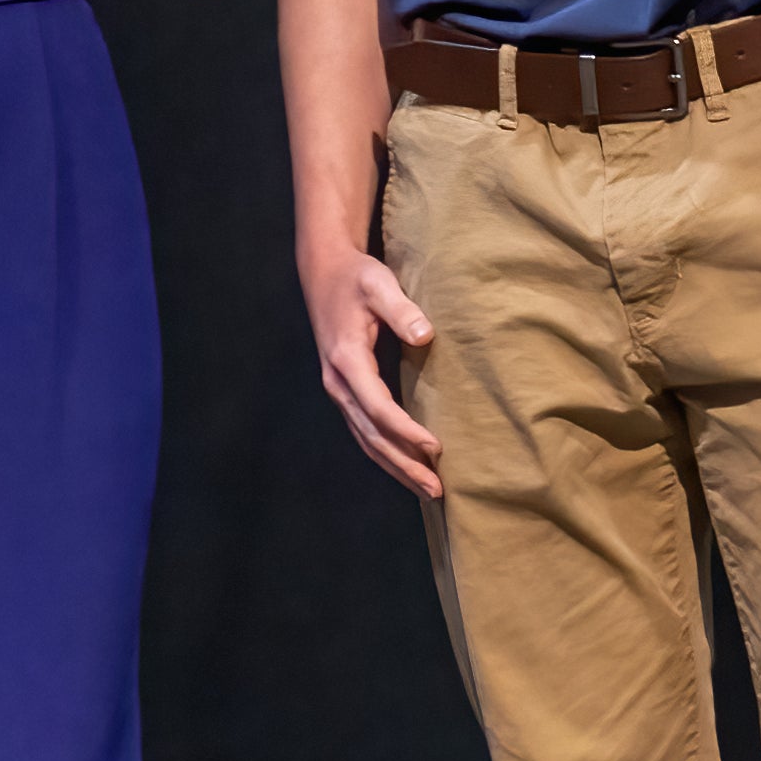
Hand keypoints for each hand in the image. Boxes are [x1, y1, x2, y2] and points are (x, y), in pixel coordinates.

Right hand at [303, 244, 441, 497]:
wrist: (324, 271)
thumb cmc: (356, 276)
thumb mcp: (379, 283)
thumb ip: (401, 309)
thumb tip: (425, 335)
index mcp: (346, 359)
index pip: (378, 407)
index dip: (407, 431)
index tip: (436, 448)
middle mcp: (338, 381)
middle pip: (371, 435)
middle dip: (404, 464)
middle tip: (437, 490)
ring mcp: (338, 389)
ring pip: (366, 439)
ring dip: (396, 466)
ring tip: (427, 489)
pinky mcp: (344, 390)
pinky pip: (364, 429)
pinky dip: (385, 452)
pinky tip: (406, 465)